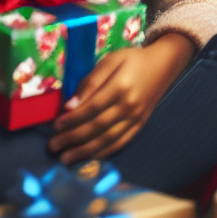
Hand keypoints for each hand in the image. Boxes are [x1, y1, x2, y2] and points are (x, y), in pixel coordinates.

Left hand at [49, 33, 192, 163]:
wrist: (164, 64)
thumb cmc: (132, 59)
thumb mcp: (110, 61)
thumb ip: (91, 82)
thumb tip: (70, 105)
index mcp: (121, 87)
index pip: (92, 108)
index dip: (72, 119)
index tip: (55, 126)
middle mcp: (130, 106)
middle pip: (97, 127)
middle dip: (73, 138)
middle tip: (53, 146)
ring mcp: (136, 118)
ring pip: (108, 139)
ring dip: (85, 151)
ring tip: (66, 158)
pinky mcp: (141, 124)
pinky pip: (121, 142)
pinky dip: (105, 152)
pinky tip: (90, 156)